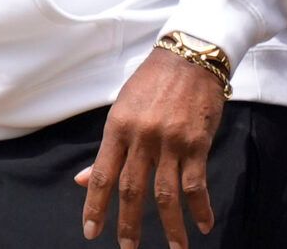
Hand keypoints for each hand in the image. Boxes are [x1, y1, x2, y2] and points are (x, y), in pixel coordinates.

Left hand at [75, 46, 226, 248]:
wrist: (190, 55)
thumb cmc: (151, 82)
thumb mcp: (121, 108)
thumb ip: (106, 148)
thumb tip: (82, 180)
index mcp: (118, 128)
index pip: (102, 175)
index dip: (94, 206)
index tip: (91, 232)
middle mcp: (142, 137)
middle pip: (132, 190)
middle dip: (129, 225)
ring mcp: (170, 142)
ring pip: (166, 195)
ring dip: (170, 227)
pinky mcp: (196, 144)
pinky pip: (196, 184)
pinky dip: (201, 208)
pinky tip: (204, 225)